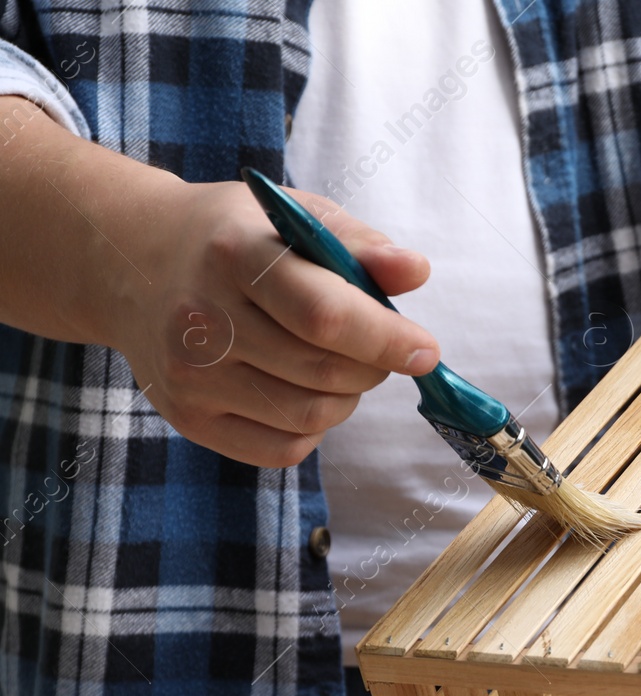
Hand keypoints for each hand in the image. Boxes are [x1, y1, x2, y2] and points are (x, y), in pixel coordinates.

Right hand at [107, 178, 437, 466]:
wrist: (130, 263)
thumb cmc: (234, 237)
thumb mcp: (292, 217)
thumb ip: (358, 244)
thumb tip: (416, 271)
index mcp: (232, 254)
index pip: (323, 314)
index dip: (385, 338)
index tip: (425, 350)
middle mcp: (201, 318)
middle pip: (324, 371)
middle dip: (374, 365)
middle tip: (379, 347)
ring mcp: (189, 375)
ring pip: (310, 414)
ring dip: (349, 397)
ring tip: (340, 364)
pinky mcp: (187, 417)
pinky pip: (283, 448)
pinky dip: (315, 427)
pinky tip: (304, 390)